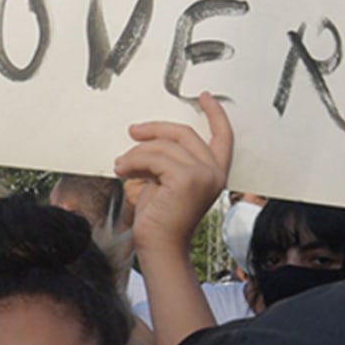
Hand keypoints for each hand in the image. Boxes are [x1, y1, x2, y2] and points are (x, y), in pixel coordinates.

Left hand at [114, 92, 233, 258]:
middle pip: (184, 133)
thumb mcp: (167, 182)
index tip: (205, 97)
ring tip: (121, 165)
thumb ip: (168, 160)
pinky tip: (124, 171)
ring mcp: (203, 175)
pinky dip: (134, 161)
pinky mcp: (187, 179)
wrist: (160, 247)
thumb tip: (146, 136)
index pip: (222, 136)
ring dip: (136, 153)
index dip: (215, 114)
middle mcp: (214, 172)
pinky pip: (155, 157)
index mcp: (214, 172)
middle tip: (133, 131)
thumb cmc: (161, 220)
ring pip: (164, 146)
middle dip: (154, 130)